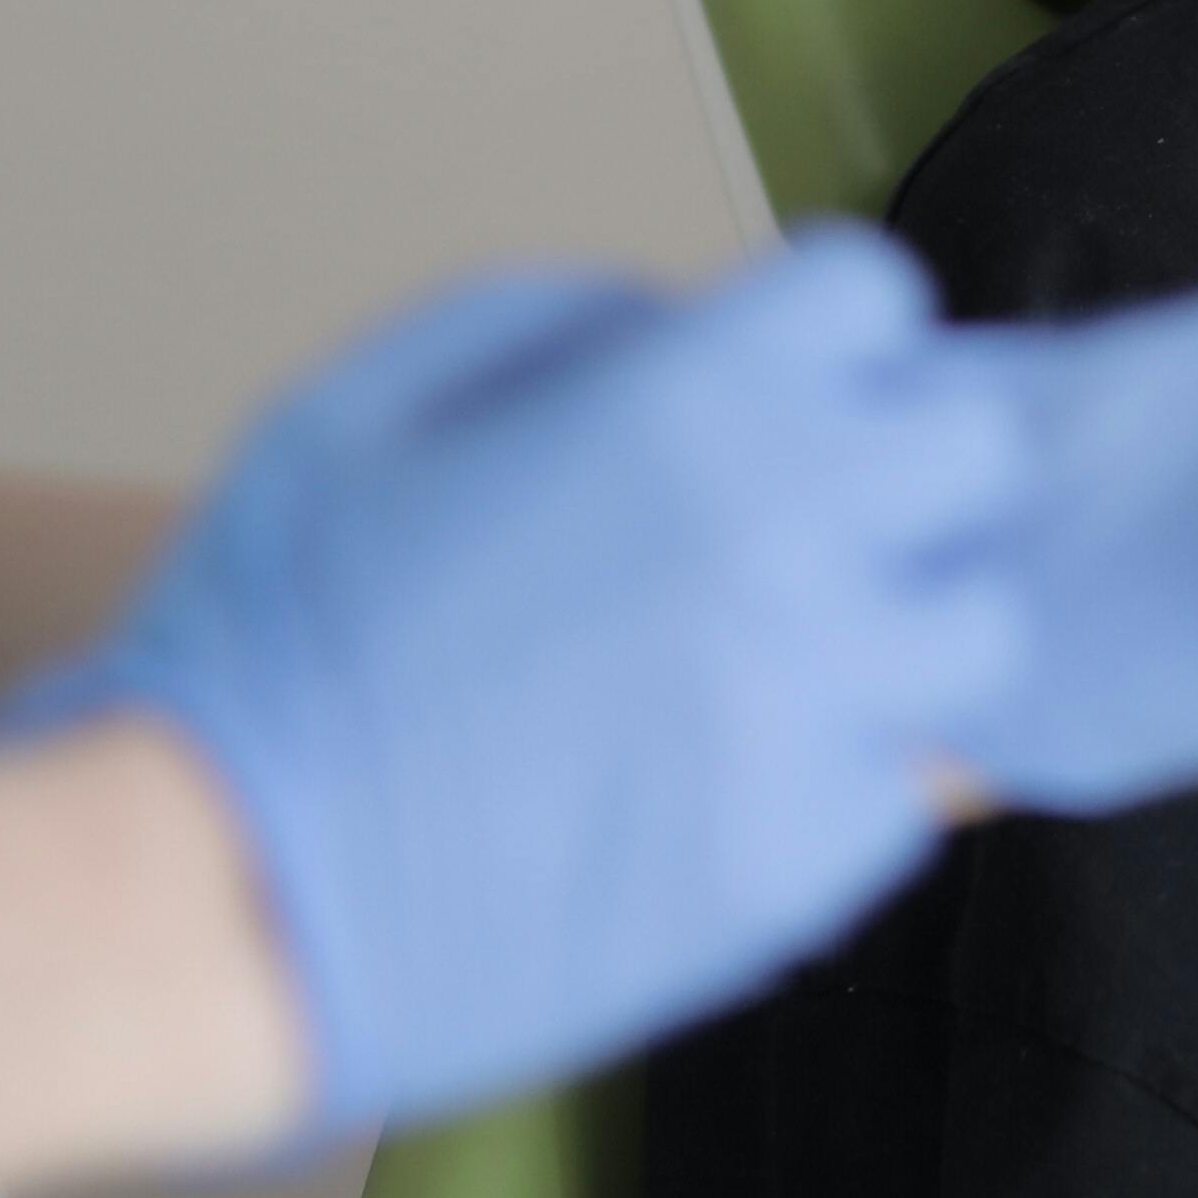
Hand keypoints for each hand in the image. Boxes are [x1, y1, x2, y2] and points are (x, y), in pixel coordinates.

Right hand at [10, 236, 1029, 1137]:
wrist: (222, 900)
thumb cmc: (263, 644)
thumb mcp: (359, 405)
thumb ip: (545, 322)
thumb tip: (669, 321)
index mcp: (684, 405)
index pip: (875, 297)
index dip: (821, 338)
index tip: (776, 388)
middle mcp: (785, 540)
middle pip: (973, 452)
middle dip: (898, 468)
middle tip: (800, 522)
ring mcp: (812, 707)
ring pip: (975, 630)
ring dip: (896, 631)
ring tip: (780, 666)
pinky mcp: (804, 861)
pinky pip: (905, 788)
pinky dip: (840, 778)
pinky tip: (726, 784)